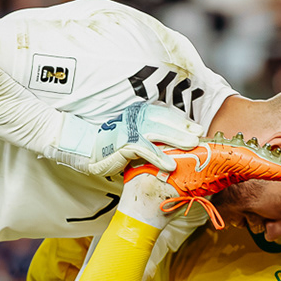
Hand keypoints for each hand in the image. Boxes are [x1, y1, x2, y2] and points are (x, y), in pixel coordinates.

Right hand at [52, 101, 204, 176]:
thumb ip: (146, 137)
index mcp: (137, 115)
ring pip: (158, 133)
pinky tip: (171, 165)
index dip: (180, 121)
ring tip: (193, 146)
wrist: (80, 147)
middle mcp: (134, 119)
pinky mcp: (123, 144)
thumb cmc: (106, 145)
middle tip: (200, 135)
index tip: (196, 127)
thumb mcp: (130, 138)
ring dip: (177, 139)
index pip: (162, 115)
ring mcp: (128, 130)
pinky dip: (159, 157)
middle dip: (183, 128)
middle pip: (164, 121)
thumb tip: (169, 144)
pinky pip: (145, 150)